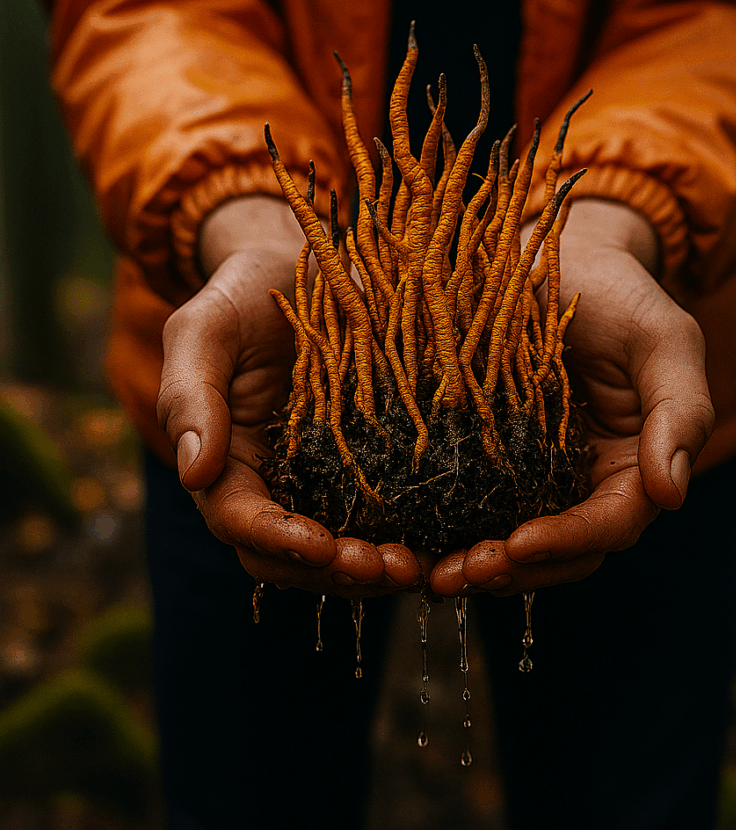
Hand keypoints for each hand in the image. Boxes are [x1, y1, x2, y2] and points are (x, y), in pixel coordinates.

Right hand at [156, 195, 421, 595]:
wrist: (300, 271)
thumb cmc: (242, 297)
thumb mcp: (204, 331)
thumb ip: (190, 396)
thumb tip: (193, 474)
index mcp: (223, 461)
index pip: (240, 521)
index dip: (278, 541)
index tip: (323, 545)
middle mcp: (271, 482)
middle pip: (291, 556)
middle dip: (335, 571)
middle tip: (389, 568)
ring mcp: (320, 478)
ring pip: (338, 549)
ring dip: (373, 568)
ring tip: (418, 565)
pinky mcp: (364, 465)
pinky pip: (380, 515)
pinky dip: (404, 535)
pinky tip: (438, 538)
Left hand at [429, 199, 714, 596]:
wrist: (556, 256)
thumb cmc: (617, 293)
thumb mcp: (662, 339)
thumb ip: (680, 411)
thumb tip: (673, 493)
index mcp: (637, 464)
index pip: (611, 523)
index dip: (569, 541)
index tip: (519, 544)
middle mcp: (588, 482)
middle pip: (561, 552)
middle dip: (514, 570)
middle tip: (459, 574)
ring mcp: (539, 475)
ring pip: (516, 543)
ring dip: (478, 565)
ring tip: (431, 571)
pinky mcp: (494, 460)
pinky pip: (478, 508)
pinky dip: (453, 531)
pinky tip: (417, 540)